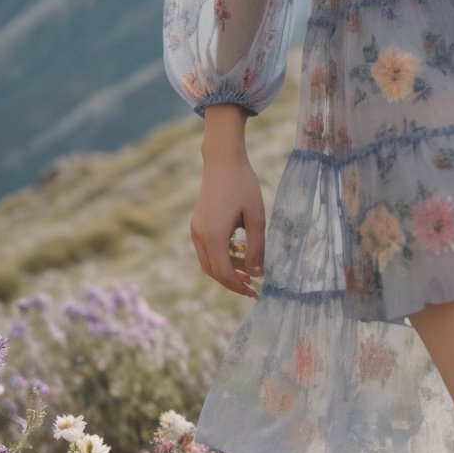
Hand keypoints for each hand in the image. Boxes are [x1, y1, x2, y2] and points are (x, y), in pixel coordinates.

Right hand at [189, 153, 265, 298]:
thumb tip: (258, 273)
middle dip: (232, 283)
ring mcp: (195, 230)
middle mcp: (199, 235)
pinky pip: (205, 251)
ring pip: (207, 263)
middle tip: (253, 286)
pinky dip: (219, 259)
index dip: (239, 286)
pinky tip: (237, 254)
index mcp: (214, 235)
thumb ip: (257, 247)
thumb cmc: (243, 185)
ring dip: (225, 272)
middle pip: (213, 272)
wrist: (223, 161)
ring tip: (246, 272)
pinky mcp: (196, 224)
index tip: (256, 291)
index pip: (224, 273)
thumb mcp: (256, 217)